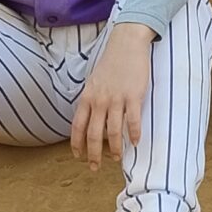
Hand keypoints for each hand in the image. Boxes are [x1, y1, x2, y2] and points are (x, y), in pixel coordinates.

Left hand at [71, 23, 154, 168]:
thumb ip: (91, 100)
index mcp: (87, 97)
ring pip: (113, 132)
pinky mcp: (134, 96)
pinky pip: (132, 121)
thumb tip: (89, 119)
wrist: (126, 44)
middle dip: (93, 154)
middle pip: (93, 135)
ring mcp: (116, 99)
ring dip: (114, 149)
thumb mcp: (93, 81)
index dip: (76, 144)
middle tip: (95, 167)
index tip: (78, 156)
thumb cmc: (111, 63)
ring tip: (116, 158)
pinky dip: (133, 134)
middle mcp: (99, 101)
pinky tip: (135, 142)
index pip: (77, 126)